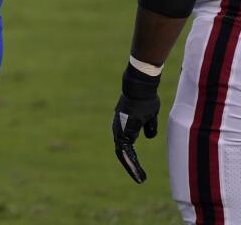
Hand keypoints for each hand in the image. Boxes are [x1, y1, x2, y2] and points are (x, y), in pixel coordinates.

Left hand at [113, 63, 160, 182]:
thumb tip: (150, 136)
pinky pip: (124, 151)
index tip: (139, 169)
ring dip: (131, 167)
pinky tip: (137, 171)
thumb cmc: (146, 99)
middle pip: (123, 152)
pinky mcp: (123, 130)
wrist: (141, 88)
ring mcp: (119, 129)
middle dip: (131, 166)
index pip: (125, 145)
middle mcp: (119, 128)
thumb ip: (149, 126)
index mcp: (124, 125)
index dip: (131, 157)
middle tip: (140, 179)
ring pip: (123, 153)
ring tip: (140, 179)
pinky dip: (130, 162)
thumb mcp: (149, 115)